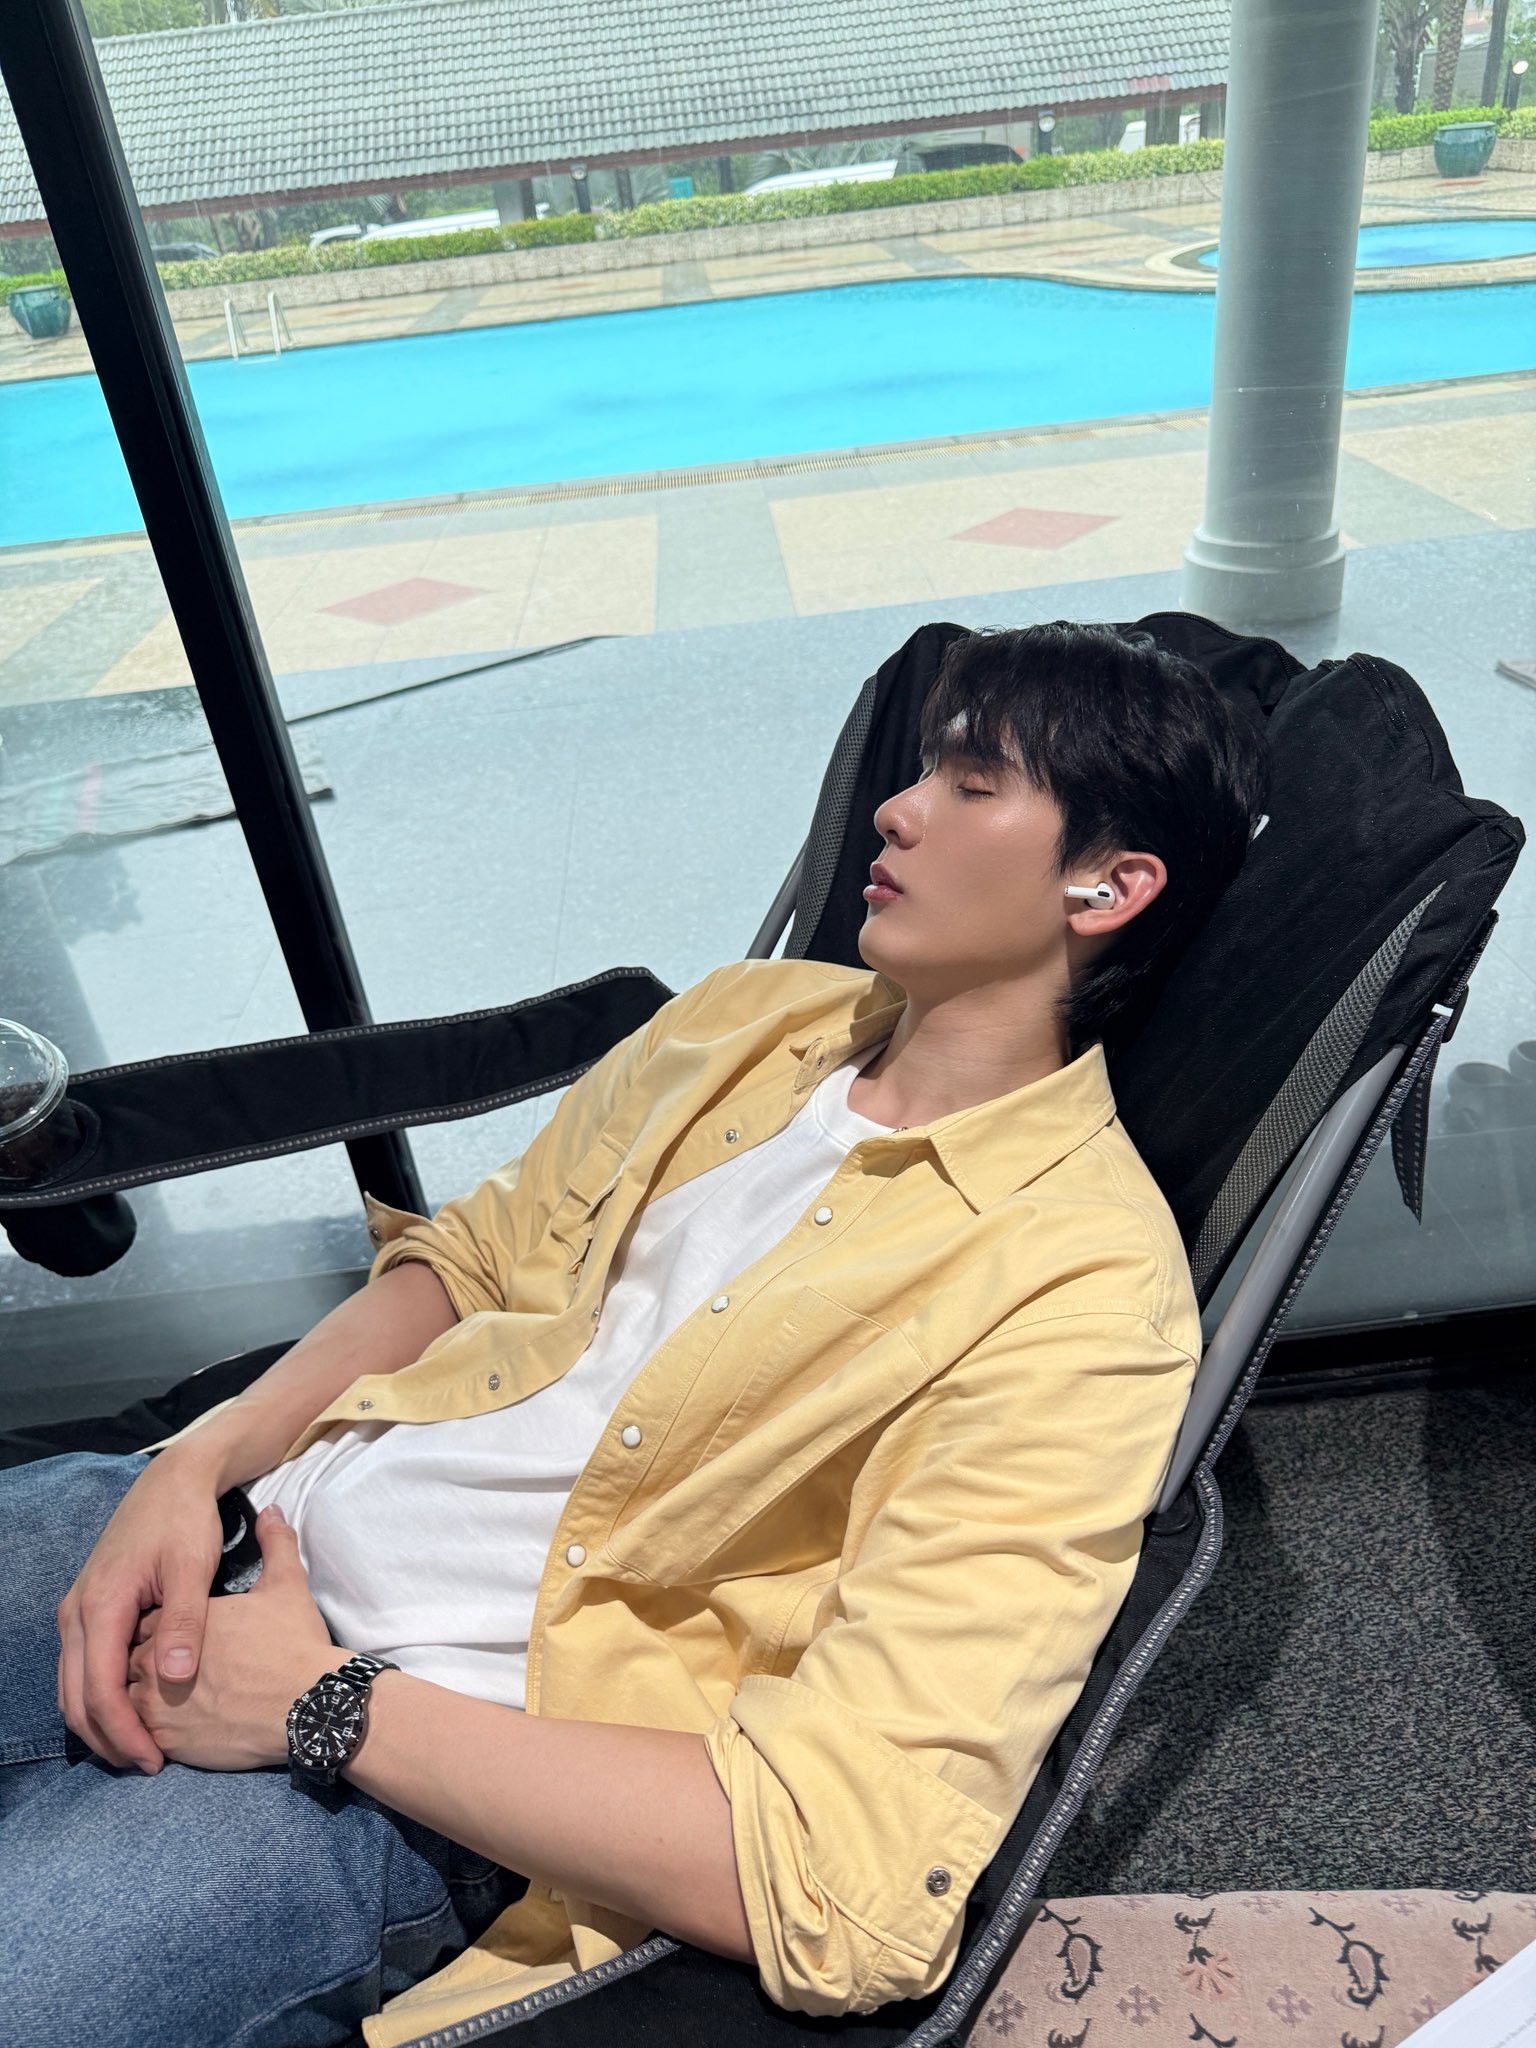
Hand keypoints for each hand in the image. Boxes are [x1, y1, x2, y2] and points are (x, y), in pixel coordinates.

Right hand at [56, 1450, 226, 1772]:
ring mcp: (79, 1611)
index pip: (98, 1691)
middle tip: (148, 1767)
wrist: (175, 1480)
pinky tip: (135, 1710)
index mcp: (102, 1605)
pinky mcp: (89, 1609)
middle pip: (75, 1698)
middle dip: (107, 1739)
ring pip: (73, 1687)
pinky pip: (81, 1667)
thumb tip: (175, 1678)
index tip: (153, 1763)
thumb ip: (183, 1623)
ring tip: (142, 1748)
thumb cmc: (187, 1522)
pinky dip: (99, 1697)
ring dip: (100, 1722)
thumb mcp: (192, 1569)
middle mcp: (78, 1613)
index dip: (123, 1733)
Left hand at [125, 1507, 342, 1772]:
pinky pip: (139, 1736)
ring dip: (138, 1701)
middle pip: (127, 1662)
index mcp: (173, 1618)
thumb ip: (274, 1544)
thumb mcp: (286, 1585)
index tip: (174, 1629)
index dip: (156, 1626)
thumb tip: (272, 1512)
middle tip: (172, 1671)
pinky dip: (146, 1731)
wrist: (309, 1704)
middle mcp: (151, 1662)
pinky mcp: (166, 1742)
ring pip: (127, 1702)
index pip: (144, 1622)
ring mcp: (154, 1705)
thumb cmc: (292, 1643)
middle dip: (142, 1665)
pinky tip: (172, 1728)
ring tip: (169, 1703)